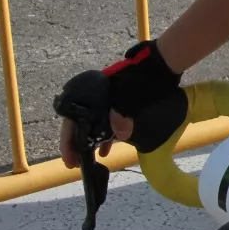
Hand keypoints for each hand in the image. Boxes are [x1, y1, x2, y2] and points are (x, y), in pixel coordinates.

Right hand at [55, 41, 186, 167]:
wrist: (160, 66)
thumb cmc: (141, 78)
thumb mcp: (128, 95)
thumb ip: (122, 115)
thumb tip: (119, 136)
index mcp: (91, 95)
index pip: (71, 120)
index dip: (68, 141)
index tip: (69, 159)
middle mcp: (94, 99)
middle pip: (79, 124)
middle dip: (76, 145)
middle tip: (74, 164)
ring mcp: (106, 102)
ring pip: (92, 126)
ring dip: (89, 142)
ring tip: (88, 160)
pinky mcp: (118, 106)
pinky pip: (106, 124)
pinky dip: (105, 137)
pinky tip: (105, 150)